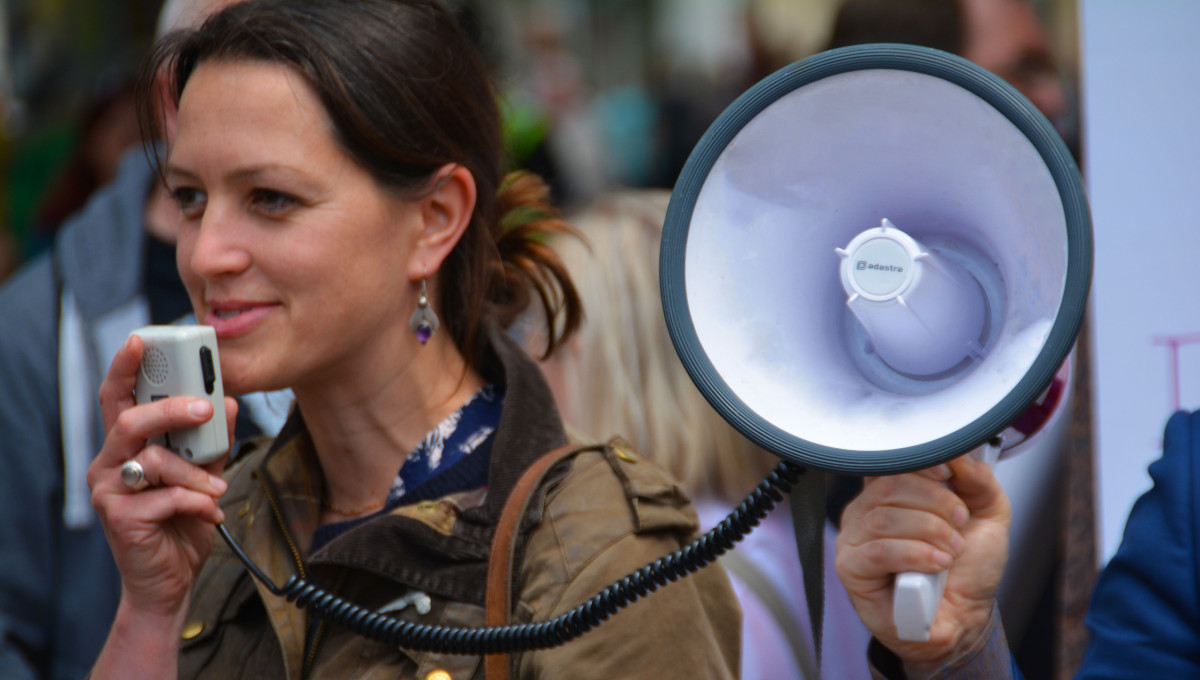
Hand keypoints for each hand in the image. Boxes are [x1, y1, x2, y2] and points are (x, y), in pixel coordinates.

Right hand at [88, 334, 236, 619]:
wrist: (170, 582)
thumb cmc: (182, 524)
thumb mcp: (204, 476)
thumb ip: (212, 442)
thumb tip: (228, 402)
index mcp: (126, 447)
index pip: (118, 398)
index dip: (125, 367)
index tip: (143, 339)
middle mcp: (110, 464)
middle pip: (131, 420)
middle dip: (172, 409)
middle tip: (206, 408)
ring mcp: (110, 492)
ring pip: (154, 461)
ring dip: (196, 473)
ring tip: (217, 490)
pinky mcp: (120, 519)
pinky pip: (165, 498)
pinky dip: (197, 502)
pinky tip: (209, 513)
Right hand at [834, 452, 1010, 676]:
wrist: (964, 618)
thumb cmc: (966, 570)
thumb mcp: (988, 516)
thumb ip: (979, 480)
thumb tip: (959, 454)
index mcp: (891, 492)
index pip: (891, 461)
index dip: (919, 462)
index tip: (948, 474)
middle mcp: (866, 511)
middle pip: (889, 486)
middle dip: (936, 503)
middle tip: (959, 525)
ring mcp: (854, 539)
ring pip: (884, 518)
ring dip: (930, 533)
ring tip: (951, 552)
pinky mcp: (851, 568)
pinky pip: (879, 550)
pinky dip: (915, 555)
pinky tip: (936, 565)